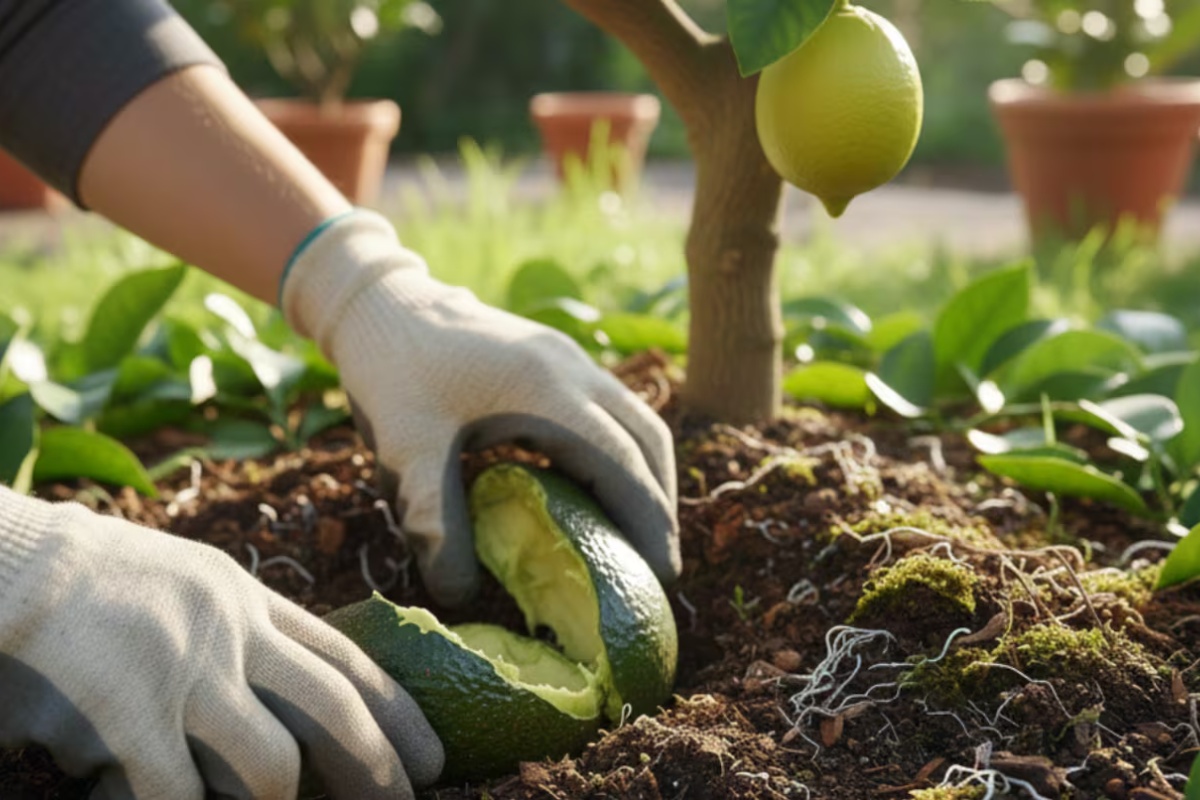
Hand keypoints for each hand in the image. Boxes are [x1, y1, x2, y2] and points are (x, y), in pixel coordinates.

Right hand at [0, 487, 442, 798]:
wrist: (12, 561)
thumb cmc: (92, 584)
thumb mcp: (190, 587)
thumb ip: (242, 634)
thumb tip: (293, 698)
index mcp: (247, 600)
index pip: (344, 660)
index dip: (397, 713)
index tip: (432, 756)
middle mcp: (231, 631)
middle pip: (332, 710)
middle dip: (375, 766)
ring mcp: (184, 671)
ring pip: (269, 765)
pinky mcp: (129, 713)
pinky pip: (178, 797)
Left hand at [282, 210, 679, 606]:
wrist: (381, 300)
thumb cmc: (392, 373)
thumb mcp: (406, 451)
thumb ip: (435, 523)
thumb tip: (460, 598)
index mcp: (549, 391)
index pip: (623, 464)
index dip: (648, 523)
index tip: (661, 577)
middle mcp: (574, 370)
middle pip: (648, 440)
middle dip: (660, 505)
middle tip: (657, 568)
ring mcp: (569, 358)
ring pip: (637, 420)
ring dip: (646, 477)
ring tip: (637, 534)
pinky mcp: (556, 357)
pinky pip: (611, 409)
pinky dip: (621, 453)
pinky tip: (596, 487)